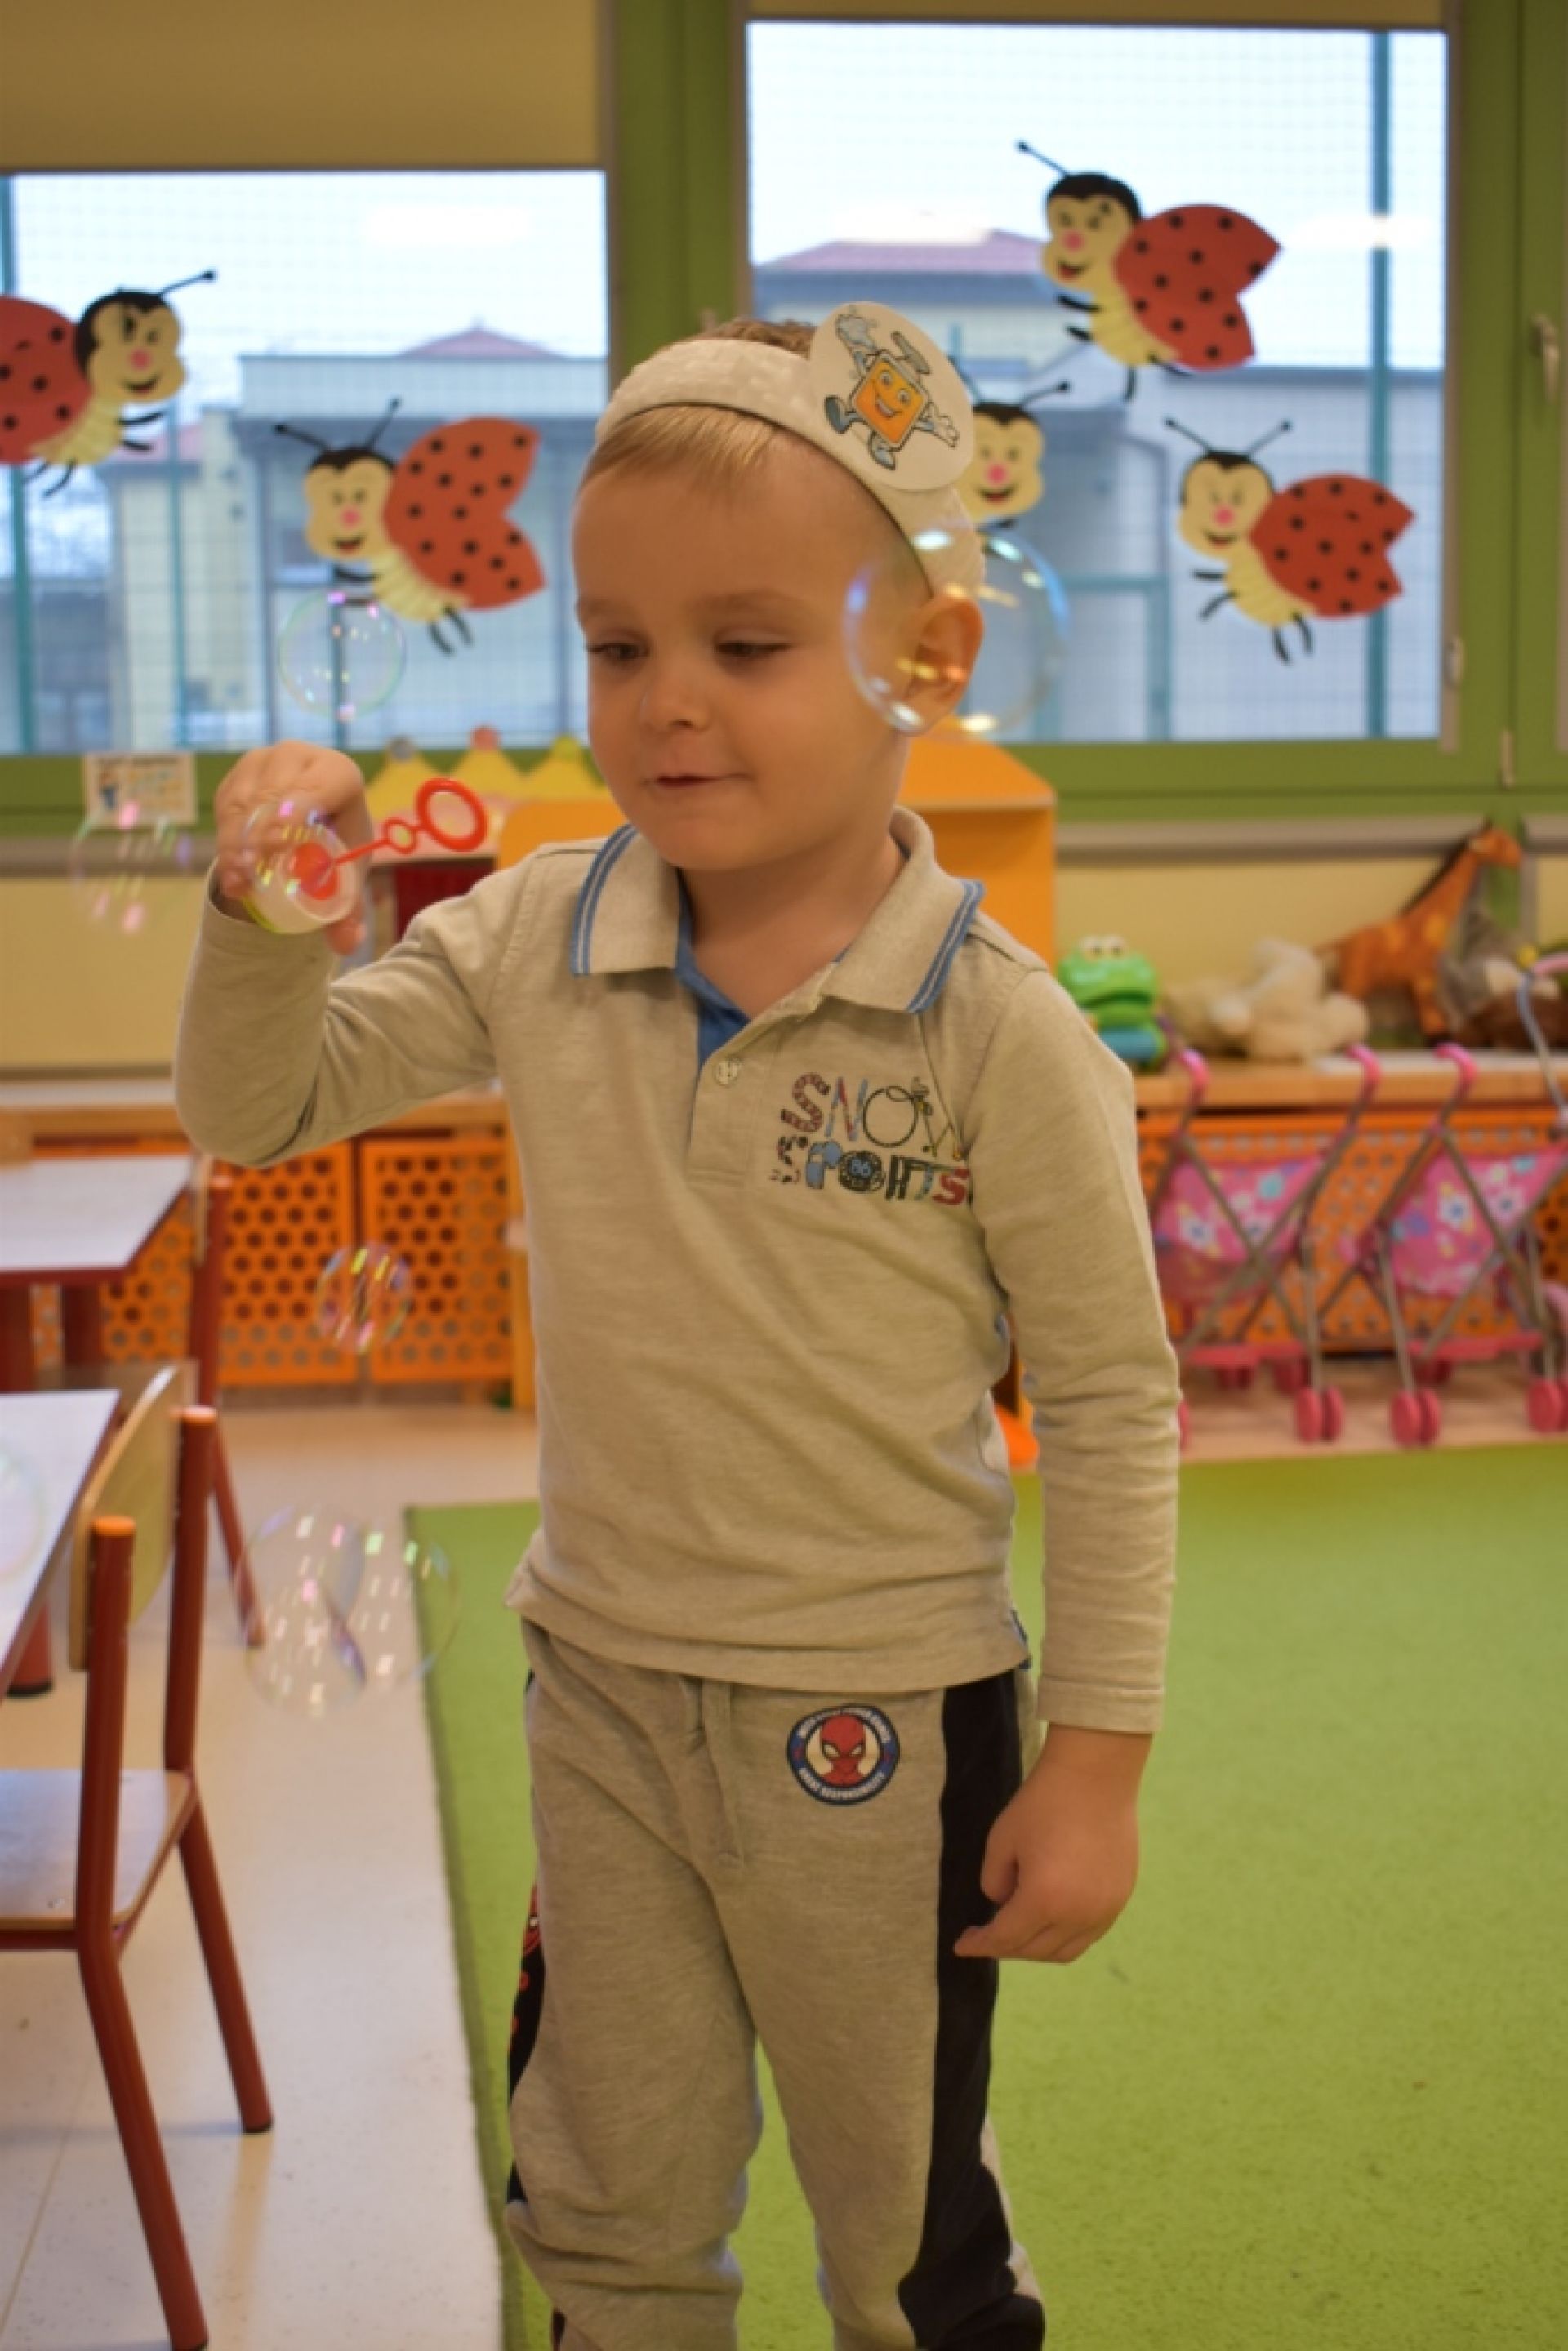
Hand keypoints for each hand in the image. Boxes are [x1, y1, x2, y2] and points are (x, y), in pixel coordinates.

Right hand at [214, 740, 372, 953]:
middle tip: (249, 879)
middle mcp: (299, 757)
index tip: (275, 850)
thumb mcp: (348, 876)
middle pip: (272, 796)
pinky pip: (226, 806)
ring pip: (243, 802)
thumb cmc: (338, 846)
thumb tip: (346, 943)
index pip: (315, 787)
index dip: (294, 815)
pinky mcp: (237, 776)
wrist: (315, 824)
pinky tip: (232, 871)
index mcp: (338, 772)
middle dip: (257, 839)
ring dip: (236, 845)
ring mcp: (264, 762)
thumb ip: (350, 910)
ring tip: (239, 884)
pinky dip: (226, 840)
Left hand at [954, 1758, 1139, 1964]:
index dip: (981, 1945)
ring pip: (1066, 1951)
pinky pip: (1089, 1934)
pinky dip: (1065, 1936)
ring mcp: (1104, 1910)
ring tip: (1019, 1932)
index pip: (1006, 1939)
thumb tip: (1004, 1903)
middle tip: (987, 1935)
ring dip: (1038, 1949)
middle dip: (1007, 1947)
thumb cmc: (1043, 1802)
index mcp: (1044, 1900)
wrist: (1095, 1776)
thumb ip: (994, 1882)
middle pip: (1035, 1950)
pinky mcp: (1121, 1898)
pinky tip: (1052, 1920)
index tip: (961, 1945)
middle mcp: (1078, 1915)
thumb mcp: (1001, 1840)